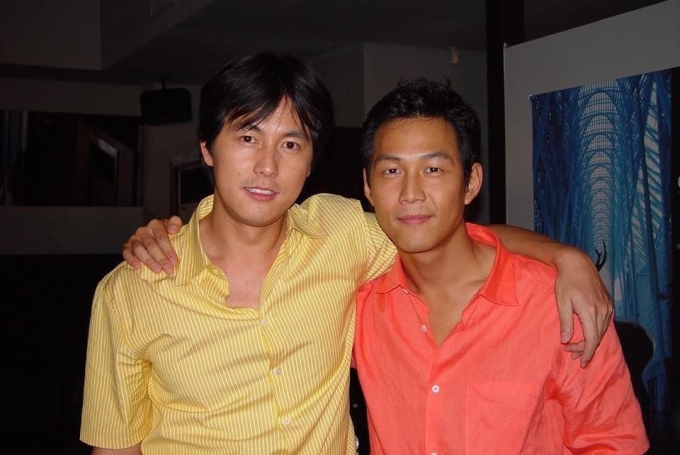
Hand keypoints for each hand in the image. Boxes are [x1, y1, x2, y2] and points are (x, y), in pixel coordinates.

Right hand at [122, 216, 182, 274]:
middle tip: (168, 270)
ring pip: (139, 250)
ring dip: (148, 261)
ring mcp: (134, 238)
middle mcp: (143, 231)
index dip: (168, 250)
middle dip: (161, 258)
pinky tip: (138, 267)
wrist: (157, 236)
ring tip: (157, 270)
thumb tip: (173, 229)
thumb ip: (176, 223)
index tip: (174, 262)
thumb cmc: (168, 233)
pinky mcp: (127, 246)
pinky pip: (126, 252)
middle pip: (151, 245)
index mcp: (155, 225)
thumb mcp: (174, 225)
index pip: (161, 238)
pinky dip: (131, 259)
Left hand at [553, 247, 613, 367]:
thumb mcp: (562, 302)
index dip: (587, 352)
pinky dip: (597, 331)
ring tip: (577, 347)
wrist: (578, 263)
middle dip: (586, 348)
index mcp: (590, 310)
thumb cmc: (566, 281)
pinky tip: (588, 334)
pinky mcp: (608, 303)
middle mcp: (602, 310)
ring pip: (602, 331)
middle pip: (598, 337)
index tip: (582, 362)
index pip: (592, 339)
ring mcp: (607, 306)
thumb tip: (566, 340)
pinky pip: (605, 323)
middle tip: (572, 354)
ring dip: (592, 340)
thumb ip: (565, 322)